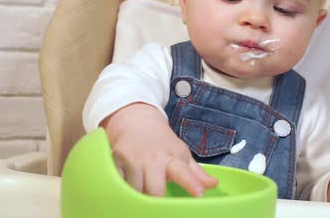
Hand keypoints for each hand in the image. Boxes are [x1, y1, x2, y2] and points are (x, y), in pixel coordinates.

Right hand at [101, 102, 217, 196]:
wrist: (137, 121)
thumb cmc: (162, 142)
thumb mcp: (181, 153)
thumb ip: (196, 173)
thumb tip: (214, 184)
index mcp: (173, 157)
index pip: (183, 172)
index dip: (191, 183)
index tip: (198, 194)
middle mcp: (153, 159)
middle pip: (155, 190)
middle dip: (157, 200)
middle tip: (160, 207)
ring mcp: (133, 160)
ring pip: (135, 190)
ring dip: (139, 197)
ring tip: (143, 198)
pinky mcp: (116, 161)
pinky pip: (118, 183)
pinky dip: (122, 190)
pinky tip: (126, 191)